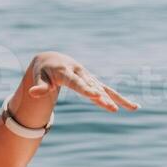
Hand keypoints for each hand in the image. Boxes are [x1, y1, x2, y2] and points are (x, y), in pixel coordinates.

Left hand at [22, 52, 139, 112]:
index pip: (77, 83)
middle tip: (112, 108)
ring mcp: (88, 78)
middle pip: (93, 87)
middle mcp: (80, 74)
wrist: (53, 59)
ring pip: (104, 89)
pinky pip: (107, 90)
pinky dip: (119, 98)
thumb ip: (39, 86)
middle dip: (102, 97)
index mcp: (66, 72)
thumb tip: (32, 93)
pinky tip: (133, 106)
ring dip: (117, 99)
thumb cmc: (44, 70)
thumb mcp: (38, 76)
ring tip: (133, 107)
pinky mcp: (92, 82)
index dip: (86, 89)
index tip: (95, 96)